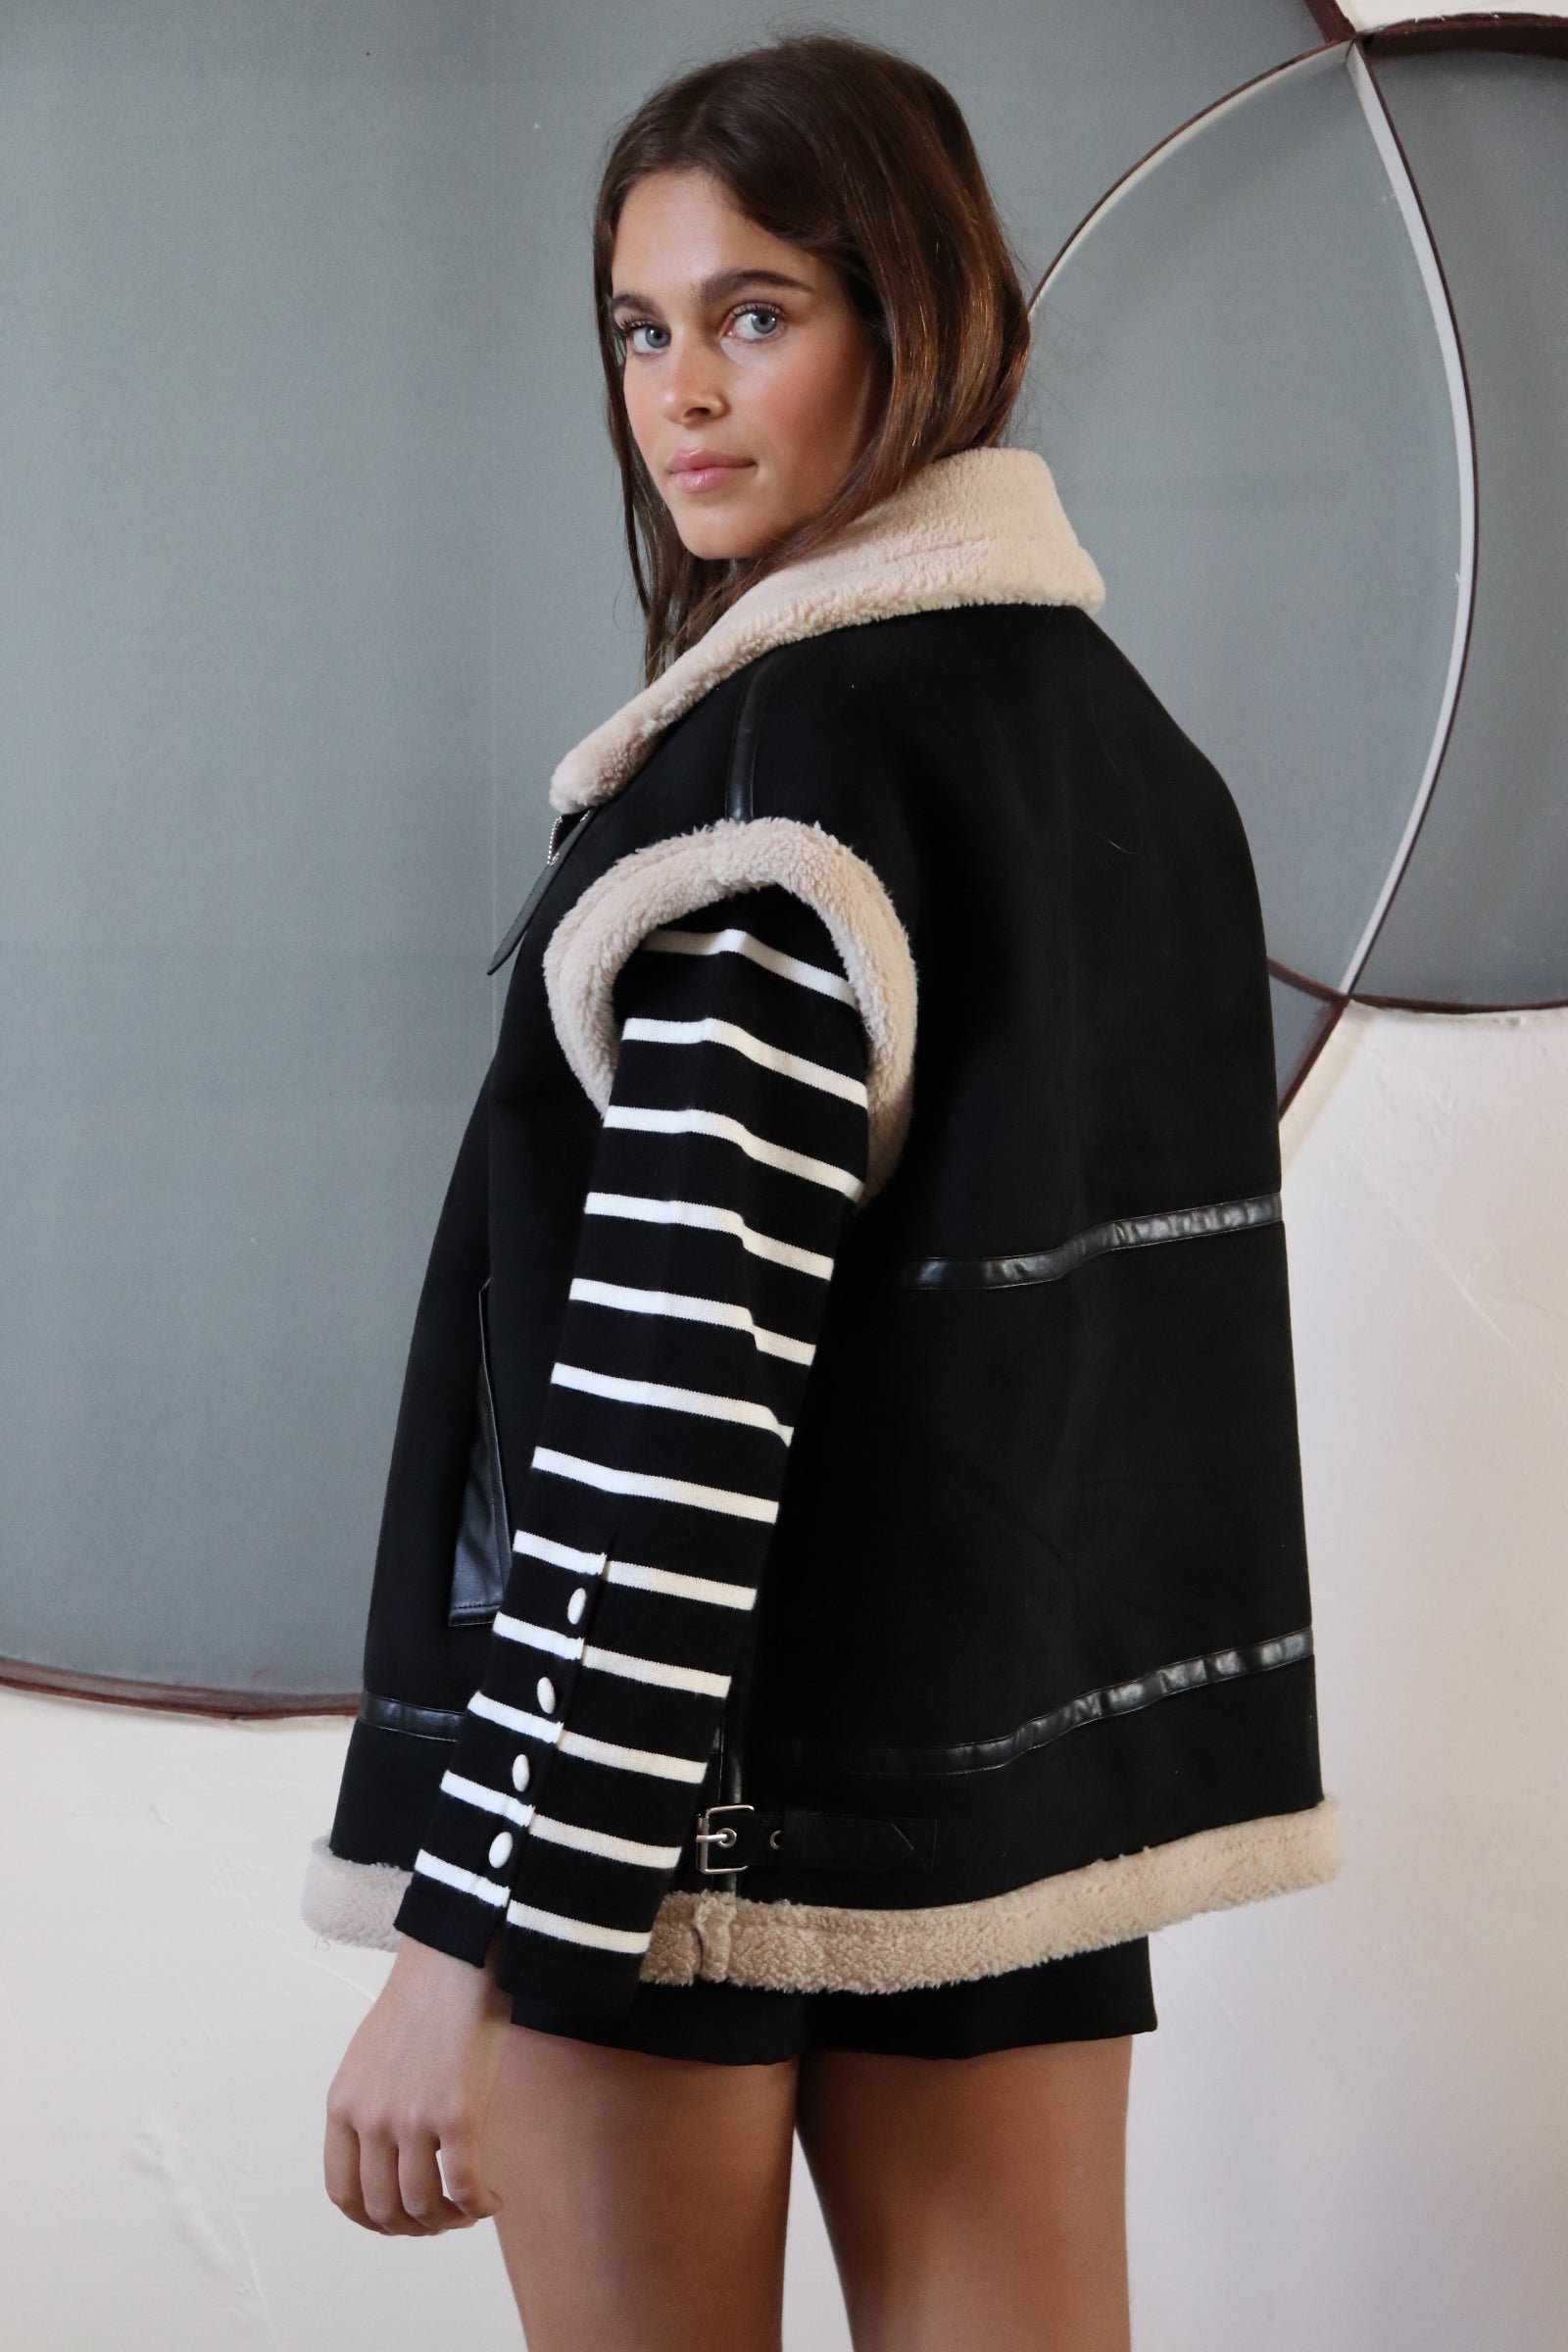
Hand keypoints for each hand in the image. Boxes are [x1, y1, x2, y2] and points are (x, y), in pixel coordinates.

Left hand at [324, 1931, 510, 2234]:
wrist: (458, 1959)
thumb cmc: (423, 2001)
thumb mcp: (370, 2057)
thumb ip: (369, 2107)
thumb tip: (390, 2159)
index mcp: (343, 2105)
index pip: (342, 2193)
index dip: (372, 2220)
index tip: (399, 2221)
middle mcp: (371, 2118)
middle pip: (382, 2208)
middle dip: (414, 2227)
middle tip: (441, 2220)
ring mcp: (412, 2119)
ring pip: (423, 2206)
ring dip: (448, 2221)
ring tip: (469, 2211)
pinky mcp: (457, 2115)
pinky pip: (464, 2187)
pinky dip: (478, 2205)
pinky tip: (492, 2200)